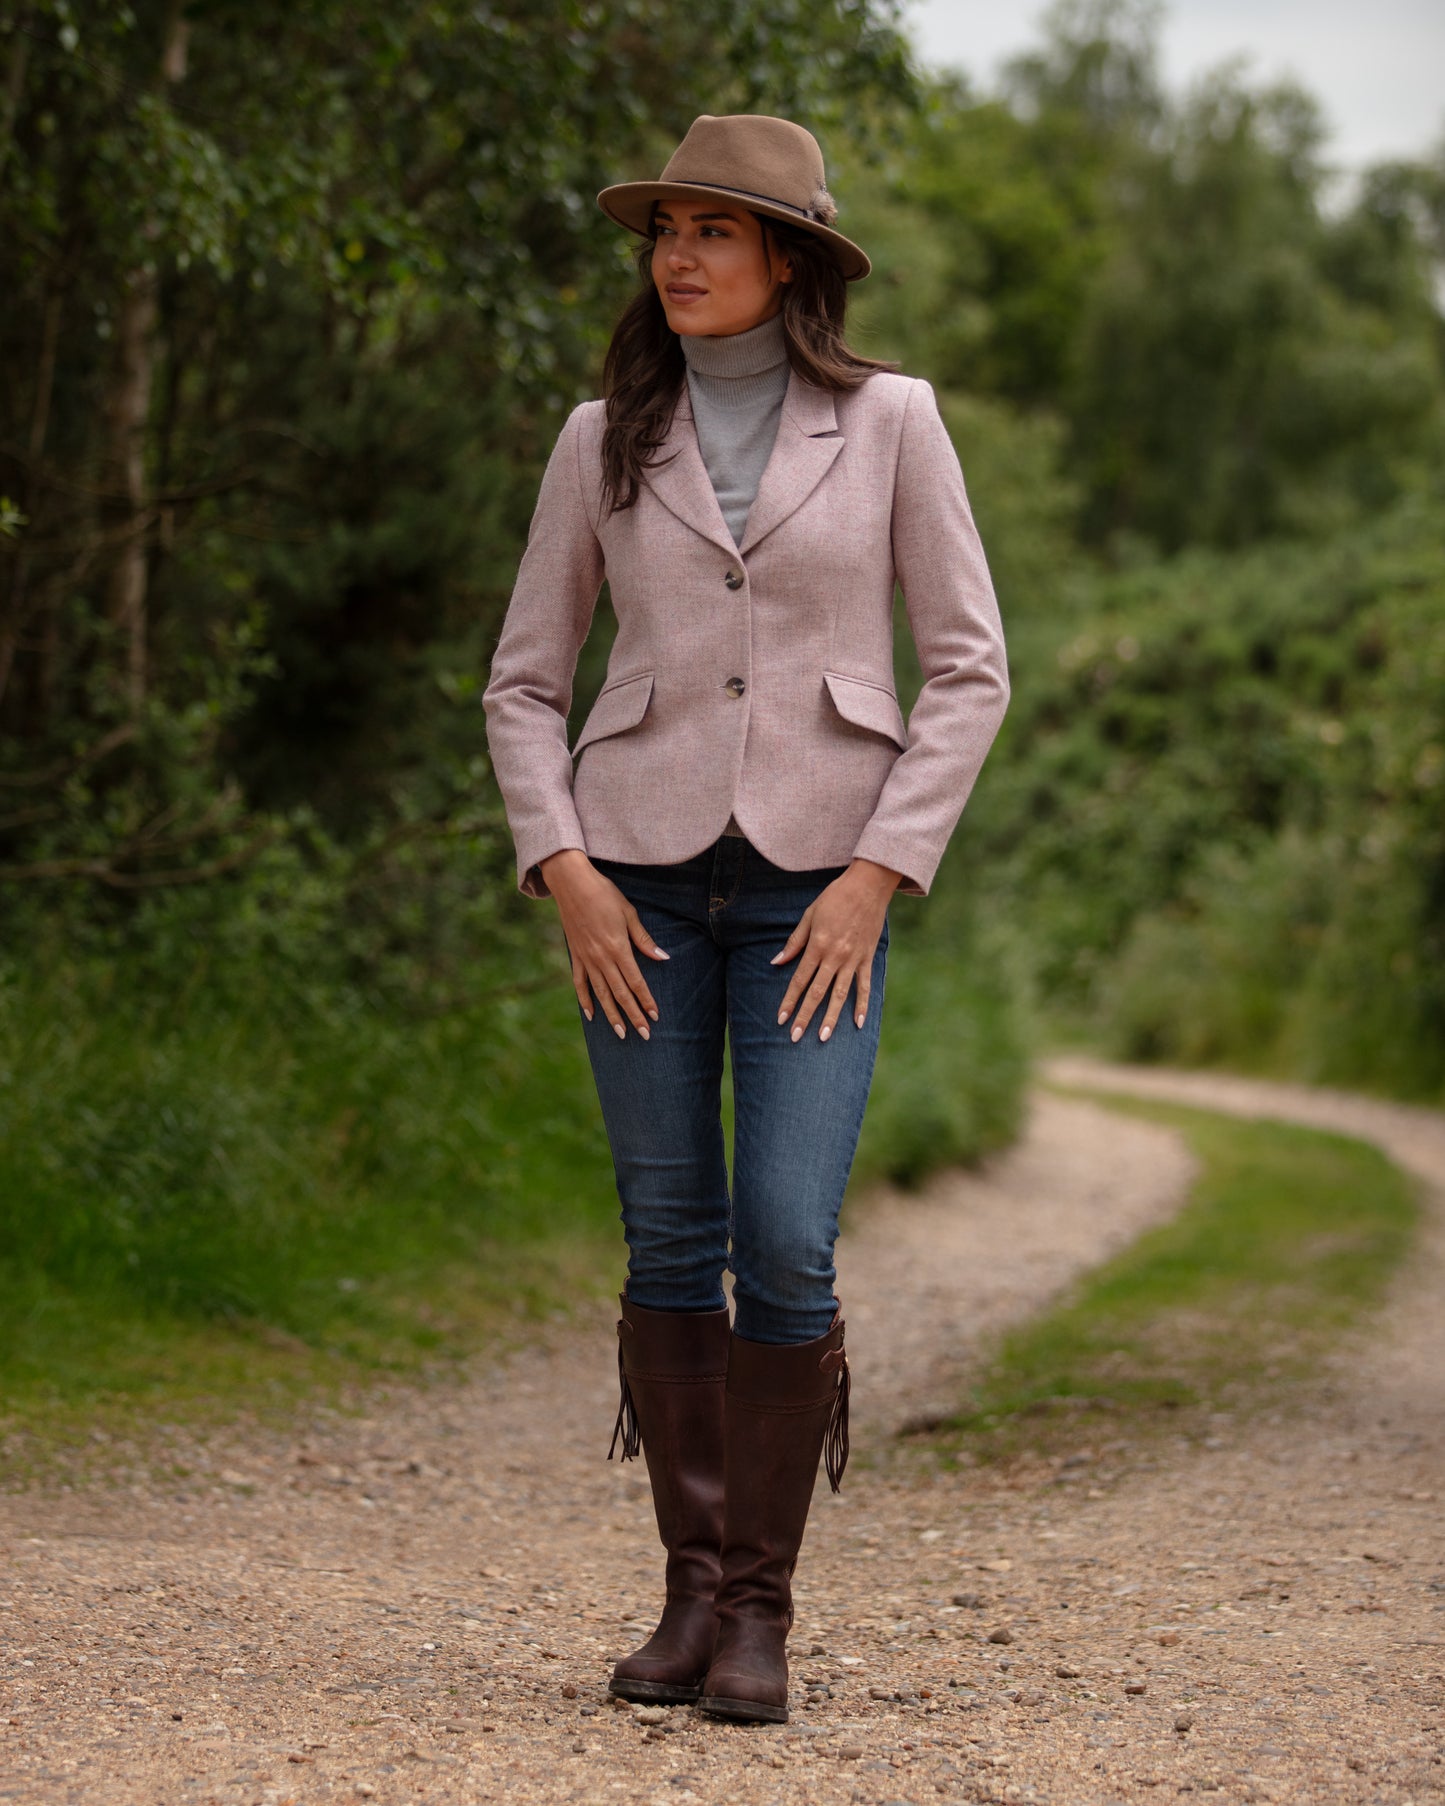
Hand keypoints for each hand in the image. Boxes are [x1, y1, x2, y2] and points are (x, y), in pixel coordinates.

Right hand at [540, 848, 668, 1039]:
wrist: (572, 884)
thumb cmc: (604, 894)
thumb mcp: (629, 913)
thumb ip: (644, 939)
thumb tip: (662, 957)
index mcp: (618, 948)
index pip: (636, 982)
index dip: (646, 1001)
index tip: (655, 1017)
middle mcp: (601, 958)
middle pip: (620, 994)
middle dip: (633, 1016)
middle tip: (644, 1035)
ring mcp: (586, 959)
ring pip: (601, 994)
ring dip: (612, 1015)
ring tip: (621, 1033)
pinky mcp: (575, 956)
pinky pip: (579, 984)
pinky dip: (585, 1001)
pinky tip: (591, 1016)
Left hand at [772, 858, 901, 1042]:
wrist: (868, 885)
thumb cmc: (835, 897)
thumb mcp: (809, 915)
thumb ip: (794, 942)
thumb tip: (777, 962)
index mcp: (817, 946)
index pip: (800, 980)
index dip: (789, 1001)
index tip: (781, 1019)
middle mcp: (835, 956)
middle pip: (817, 993)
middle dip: (805, 1017)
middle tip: (795, 1037)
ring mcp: (853, 959)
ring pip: (840, 995)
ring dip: (831, 1018)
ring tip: (824, 1038)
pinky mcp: (868, 958)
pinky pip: (865, 986)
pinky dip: (862, 1006)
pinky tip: (858, 1024)